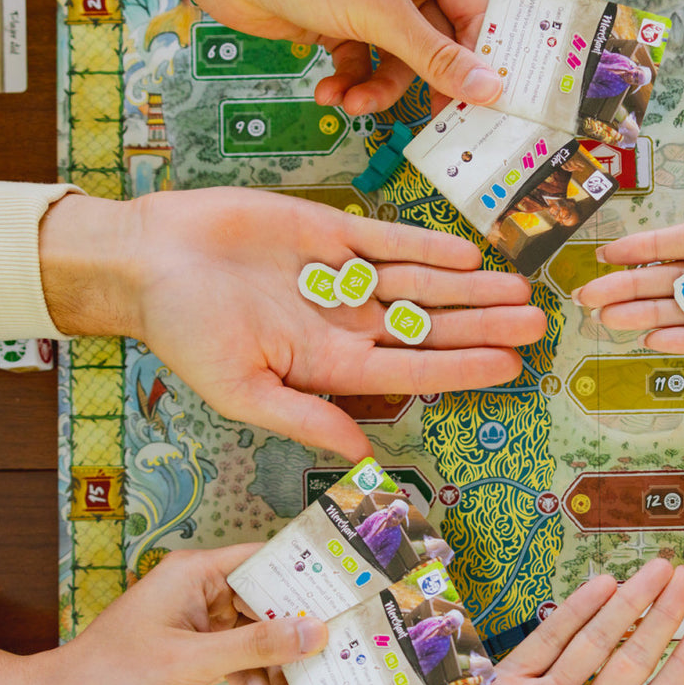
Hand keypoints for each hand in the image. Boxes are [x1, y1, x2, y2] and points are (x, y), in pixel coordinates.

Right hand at [40, 188, 547, 457]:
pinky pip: (389, 239)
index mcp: (330, 364)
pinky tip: (468, 252)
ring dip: (469, 286)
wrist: (146, 260)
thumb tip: (361, 453)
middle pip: (431, 325)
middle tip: (536, 324)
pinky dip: (427, 245)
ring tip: (518, 289)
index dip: (463, 368)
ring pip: (421, 282)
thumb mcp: (241, 389)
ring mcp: (343, 276)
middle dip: (483, 325)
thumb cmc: (183, 331)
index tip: (511, 370)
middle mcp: (347, 322)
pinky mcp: (329, 231)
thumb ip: (304, 417)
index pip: (413, 369)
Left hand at [41, 544, 329, 684]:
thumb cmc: (112, 675)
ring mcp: (204, 629)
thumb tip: (312, 630)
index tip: (347, 598)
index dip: (308, 578)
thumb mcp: (190, 662)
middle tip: (326, 676)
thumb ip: (255, 646)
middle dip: (296, 652)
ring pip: (262, 649)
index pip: (268, 561)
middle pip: (272, 612)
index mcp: (198, 574)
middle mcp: (205, 595)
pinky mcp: (200, 660)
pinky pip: (243, 673)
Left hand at [114, 0, 500, 113]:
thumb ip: (435, 56)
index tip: (482, 102)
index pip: (472, 13)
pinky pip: (364, 66)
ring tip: (354, 102)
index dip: (477, 59)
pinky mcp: (343, 24)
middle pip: (436, 45)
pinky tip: (329, 92)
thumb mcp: (380, 12)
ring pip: (398, 63)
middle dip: (420, 82)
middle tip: (431, 123)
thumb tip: (486, 88)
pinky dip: (350, 84)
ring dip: (376, 89)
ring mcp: (373, 2)